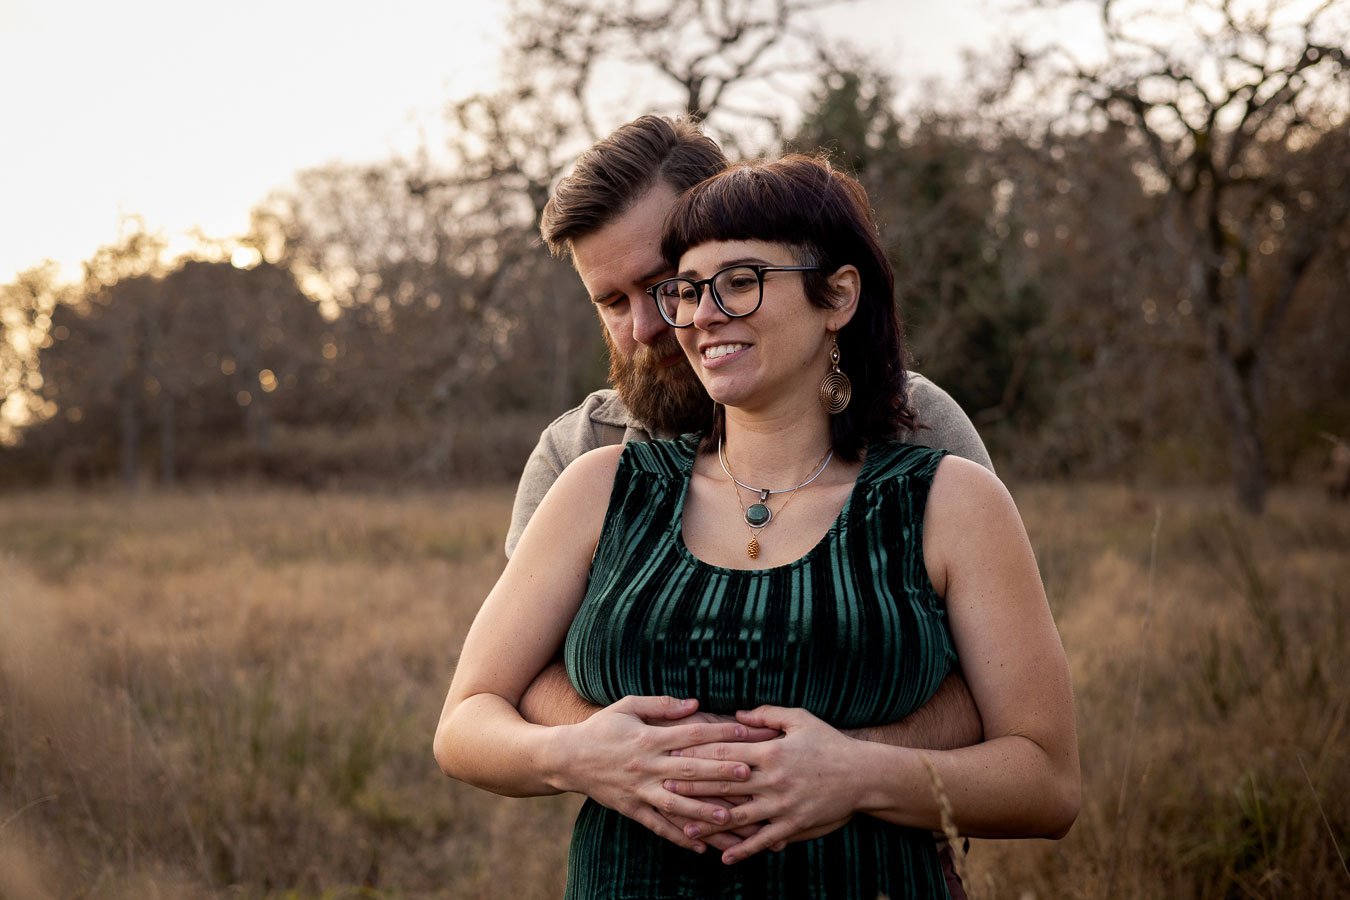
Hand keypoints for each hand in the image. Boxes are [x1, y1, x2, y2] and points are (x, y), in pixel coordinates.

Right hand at [554, 695, 756, 853]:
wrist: (566, 758)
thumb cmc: (601, 728)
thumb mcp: (627, 706)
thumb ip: (661, 704)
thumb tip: (695, 703)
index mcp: (649, 737)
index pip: (691, 734)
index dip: (719, 732)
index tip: (744, 732)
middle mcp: (646, 765)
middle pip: (689, 769)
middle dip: (719, 771)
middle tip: (747, 774)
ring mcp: (639, 789)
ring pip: (676, 802)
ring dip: (702, 810)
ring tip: (728, 816)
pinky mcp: (631, 809)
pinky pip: (657, 825)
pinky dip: (678, 836)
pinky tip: (700, 845)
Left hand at [661, 705, 864, 863]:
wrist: (863, 775)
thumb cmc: (829, 743)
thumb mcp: (799, 719)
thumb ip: (766, 715)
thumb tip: (736, 715)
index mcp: (770, 751)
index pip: (726, 752)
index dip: (698, 754)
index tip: (674, 755)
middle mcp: (772, 779)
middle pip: (724, 785)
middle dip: (694, 788)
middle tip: (665, 790)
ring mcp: (782, 805)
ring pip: (739, 816)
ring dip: (710, 824)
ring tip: (685, 830)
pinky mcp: (793, 825)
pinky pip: (764, 840)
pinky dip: (744, 849)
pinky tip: (725, 857)